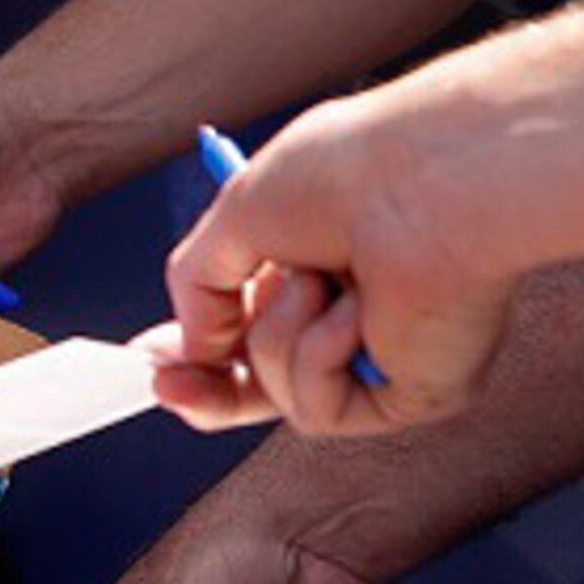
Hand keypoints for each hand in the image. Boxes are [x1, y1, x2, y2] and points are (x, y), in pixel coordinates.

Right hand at [147, 98, 511, 435]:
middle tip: (164, 382)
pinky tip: (355, 311)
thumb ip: (197, 282)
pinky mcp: (415, 394)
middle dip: (210, 387)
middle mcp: (366, 308)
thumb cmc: (350, 174)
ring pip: (282, 394)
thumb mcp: (234, 213)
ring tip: (316, 279)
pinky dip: (317, 360)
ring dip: (275, 337)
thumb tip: (191, 346)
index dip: (203, 343)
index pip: (257, 319)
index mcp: (330, 253)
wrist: (428, 186)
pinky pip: (322, 410)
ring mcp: (392, 356)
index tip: (155, 357)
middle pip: (268, 380)